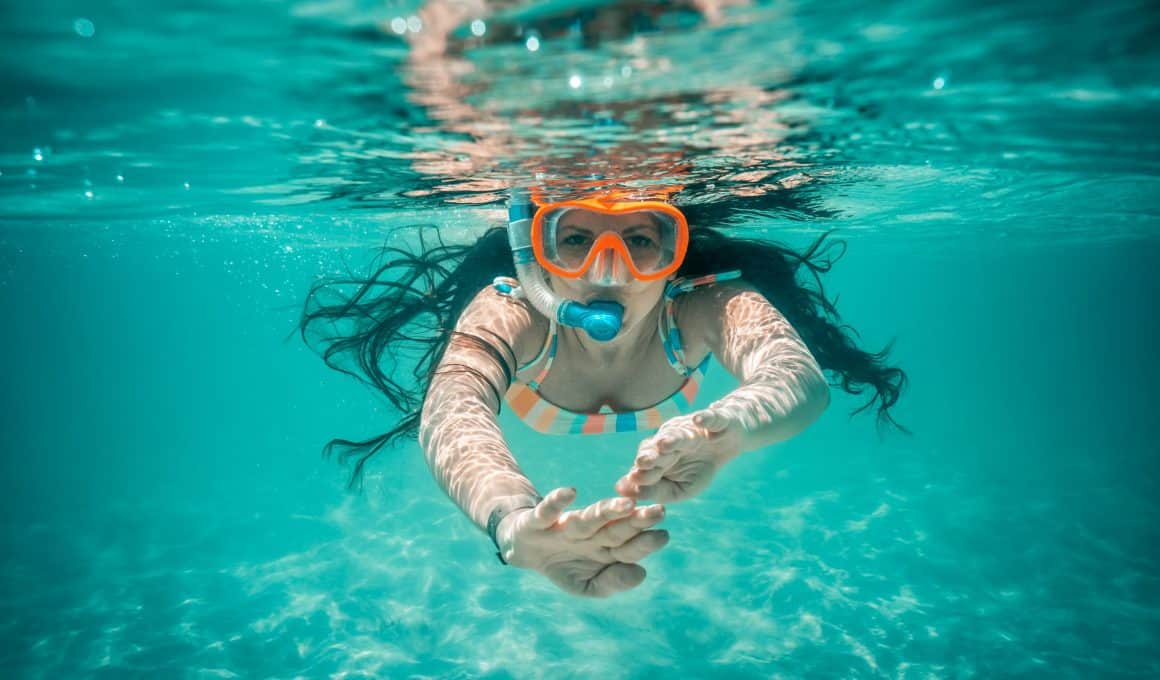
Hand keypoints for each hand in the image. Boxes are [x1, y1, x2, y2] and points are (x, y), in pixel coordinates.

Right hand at [499, 487, 668, 597]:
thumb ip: (612, 583)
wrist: (525, 551)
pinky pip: (548, 509)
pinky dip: (556, 501)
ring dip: (606, 510)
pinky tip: (570, 492)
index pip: (629, 546)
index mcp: (605, 548)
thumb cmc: (563, 566)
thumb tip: (641, 573)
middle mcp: (590, 533)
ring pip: (588, 518)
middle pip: (615, 527)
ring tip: (626, 504)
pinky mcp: (539, 520)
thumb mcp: (586, 586)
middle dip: (636, 521)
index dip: (645, 542)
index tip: (663, 535)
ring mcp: (565, 525)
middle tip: (659, 511)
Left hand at [615, 407, 743, 502]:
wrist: (731, 440)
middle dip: (651, 456)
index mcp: (660, 455)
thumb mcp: (682, 488)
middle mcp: (671, 439)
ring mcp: (693, 428)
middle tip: (642, 463)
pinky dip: (705, 418)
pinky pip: (711, 418)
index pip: (648, 465)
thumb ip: (657, 491)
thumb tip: (626, 493)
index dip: (642, 473)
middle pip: (658, 448)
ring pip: (680, 434)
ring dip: (672, 439)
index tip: (631, 481)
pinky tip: (698, 420)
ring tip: (663, 444)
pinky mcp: (715, 419)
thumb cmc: (701, 467)